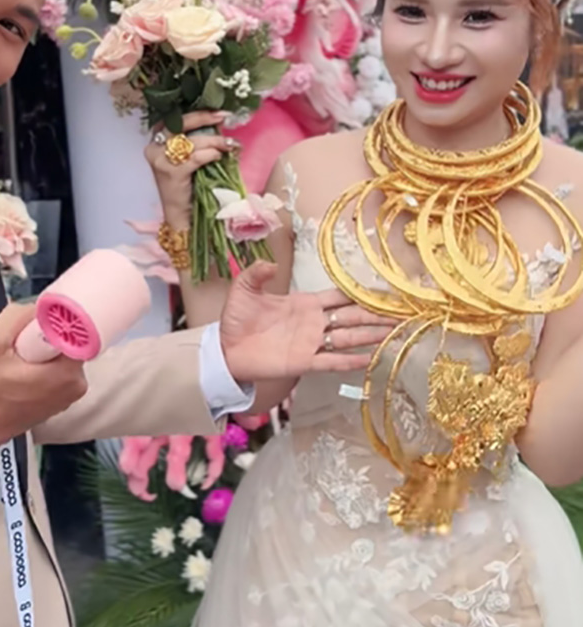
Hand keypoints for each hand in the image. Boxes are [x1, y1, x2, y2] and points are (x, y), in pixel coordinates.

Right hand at [0, 304, 87, 461]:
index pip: (80, 330)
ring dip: (45, 350)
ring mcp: (72, 393)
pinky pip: (60, 368)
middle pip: (72, 340)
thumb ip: (16, 316)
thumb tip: (39, 303)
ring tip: (20, 360)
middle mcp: (77, 384)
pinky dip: (45, 365)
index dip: (60, 318)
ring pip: (65, 353)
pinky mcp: (65, 397)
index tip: (41, 320)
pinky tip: (25, 371)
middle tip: (22, 344)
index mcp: (67, 372)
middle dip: (48, 335)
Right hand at [144, 110, 239, 227]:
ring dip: (213, 141)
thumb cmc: (187, 184)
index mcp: (156, 140)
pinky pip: (194, 158)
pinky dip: (209, 155)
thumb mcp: (187, 157)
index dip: (196, 113)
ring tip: (228, 144)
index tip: (217, 111)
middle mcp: (154, 148)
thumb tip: (218, 123)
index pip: (174, 119)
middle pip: (180, 124)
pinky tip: (218, 156)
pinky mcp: (170, 173)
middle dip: (204, 118)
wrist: (180, 214)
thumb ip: (196, 140)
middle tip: (223, 117)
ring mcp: (160, 161)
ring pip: (190, 142)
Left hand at [219, 262, 393, 383]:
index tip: (384, 292)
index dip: (360, 295)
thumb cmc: (236, 320)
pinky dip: (351, 361)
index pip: (339, 297)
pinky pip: (332, 362)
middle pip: (351, 317)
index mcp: (305, 303)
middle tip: (401, 314)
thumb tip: (272, 263)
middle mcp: (314, 323)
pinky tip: (370, 358)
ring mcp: (311, 343)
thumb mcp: (244, 289)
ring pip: (348, 338)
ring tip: (395, 334)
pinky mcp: (304, 362)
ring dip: (370, 336)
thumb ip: (257, 273)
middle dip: (376, 315)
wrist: (225, 350)